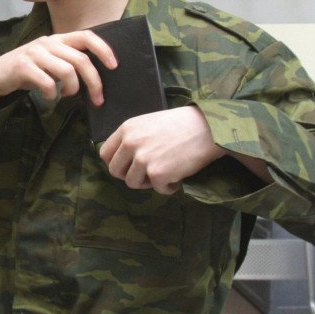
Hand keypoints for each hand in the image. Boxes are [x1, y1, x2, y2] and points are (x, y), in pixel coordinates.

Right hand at [0, 31, 115, 102]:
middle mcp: (47, 42)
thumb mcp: (49, 61)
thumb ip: (68, 61)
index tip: (114, 66)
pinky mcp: (22, 66)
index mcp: (57, 39)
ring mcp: (34, 53)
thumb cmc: (26, 71)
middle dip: (94, 83)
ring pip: (67, 71)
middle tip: (98, 99)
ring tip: (66, 95)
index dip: (103, 49)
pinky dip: (53, 95)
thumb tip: (96, 75)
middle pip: (81, 60)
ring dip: (72, 89)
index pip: (86, 36)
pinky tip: (50, 97)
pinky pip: (48, 83)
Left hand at [99, 106, 225, 194]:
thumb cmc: (182, 125)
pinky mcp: (157, 173)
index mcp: (126, 129)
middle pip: (115, 171)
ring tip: (165, 172)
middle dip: (130, 176)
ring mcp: (142, 158)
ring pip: (133, 183)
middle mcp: (130, 143)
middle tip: (147, 173)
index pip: (105, 153)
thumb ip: (132, 138)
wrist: (209, 128)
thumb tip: (121, 158)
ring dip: (149, 182)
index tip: (128, 167)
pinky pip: (157, 189)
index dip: (116, 163)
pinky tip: (179, 175)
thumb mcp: (148, 124)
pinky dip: (169, 187)